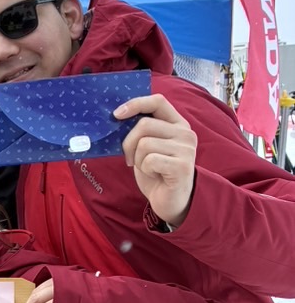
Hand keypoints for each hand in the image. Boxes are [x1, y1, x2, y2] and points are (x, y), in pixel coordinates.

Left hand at [116, 94, 196, 227]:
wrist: (170, 200)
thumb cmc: (156, 172)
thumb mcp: (147, 146)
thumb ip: (141, 130)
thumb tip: (117, 116)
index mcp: (178, 124)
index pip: (158, 101)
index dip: (135, 104)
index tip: (116, 115)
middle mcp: (185, 133)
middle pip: (144, 124)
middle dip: (128, 143)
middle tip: (130, 158)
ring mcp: (186, 149)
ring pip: (144, 143)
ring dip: (137, 159)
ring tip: (148, 168)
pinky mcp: (182, 166)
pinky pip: (149, 160)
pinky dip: (144, 170)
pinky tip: (155, 175)